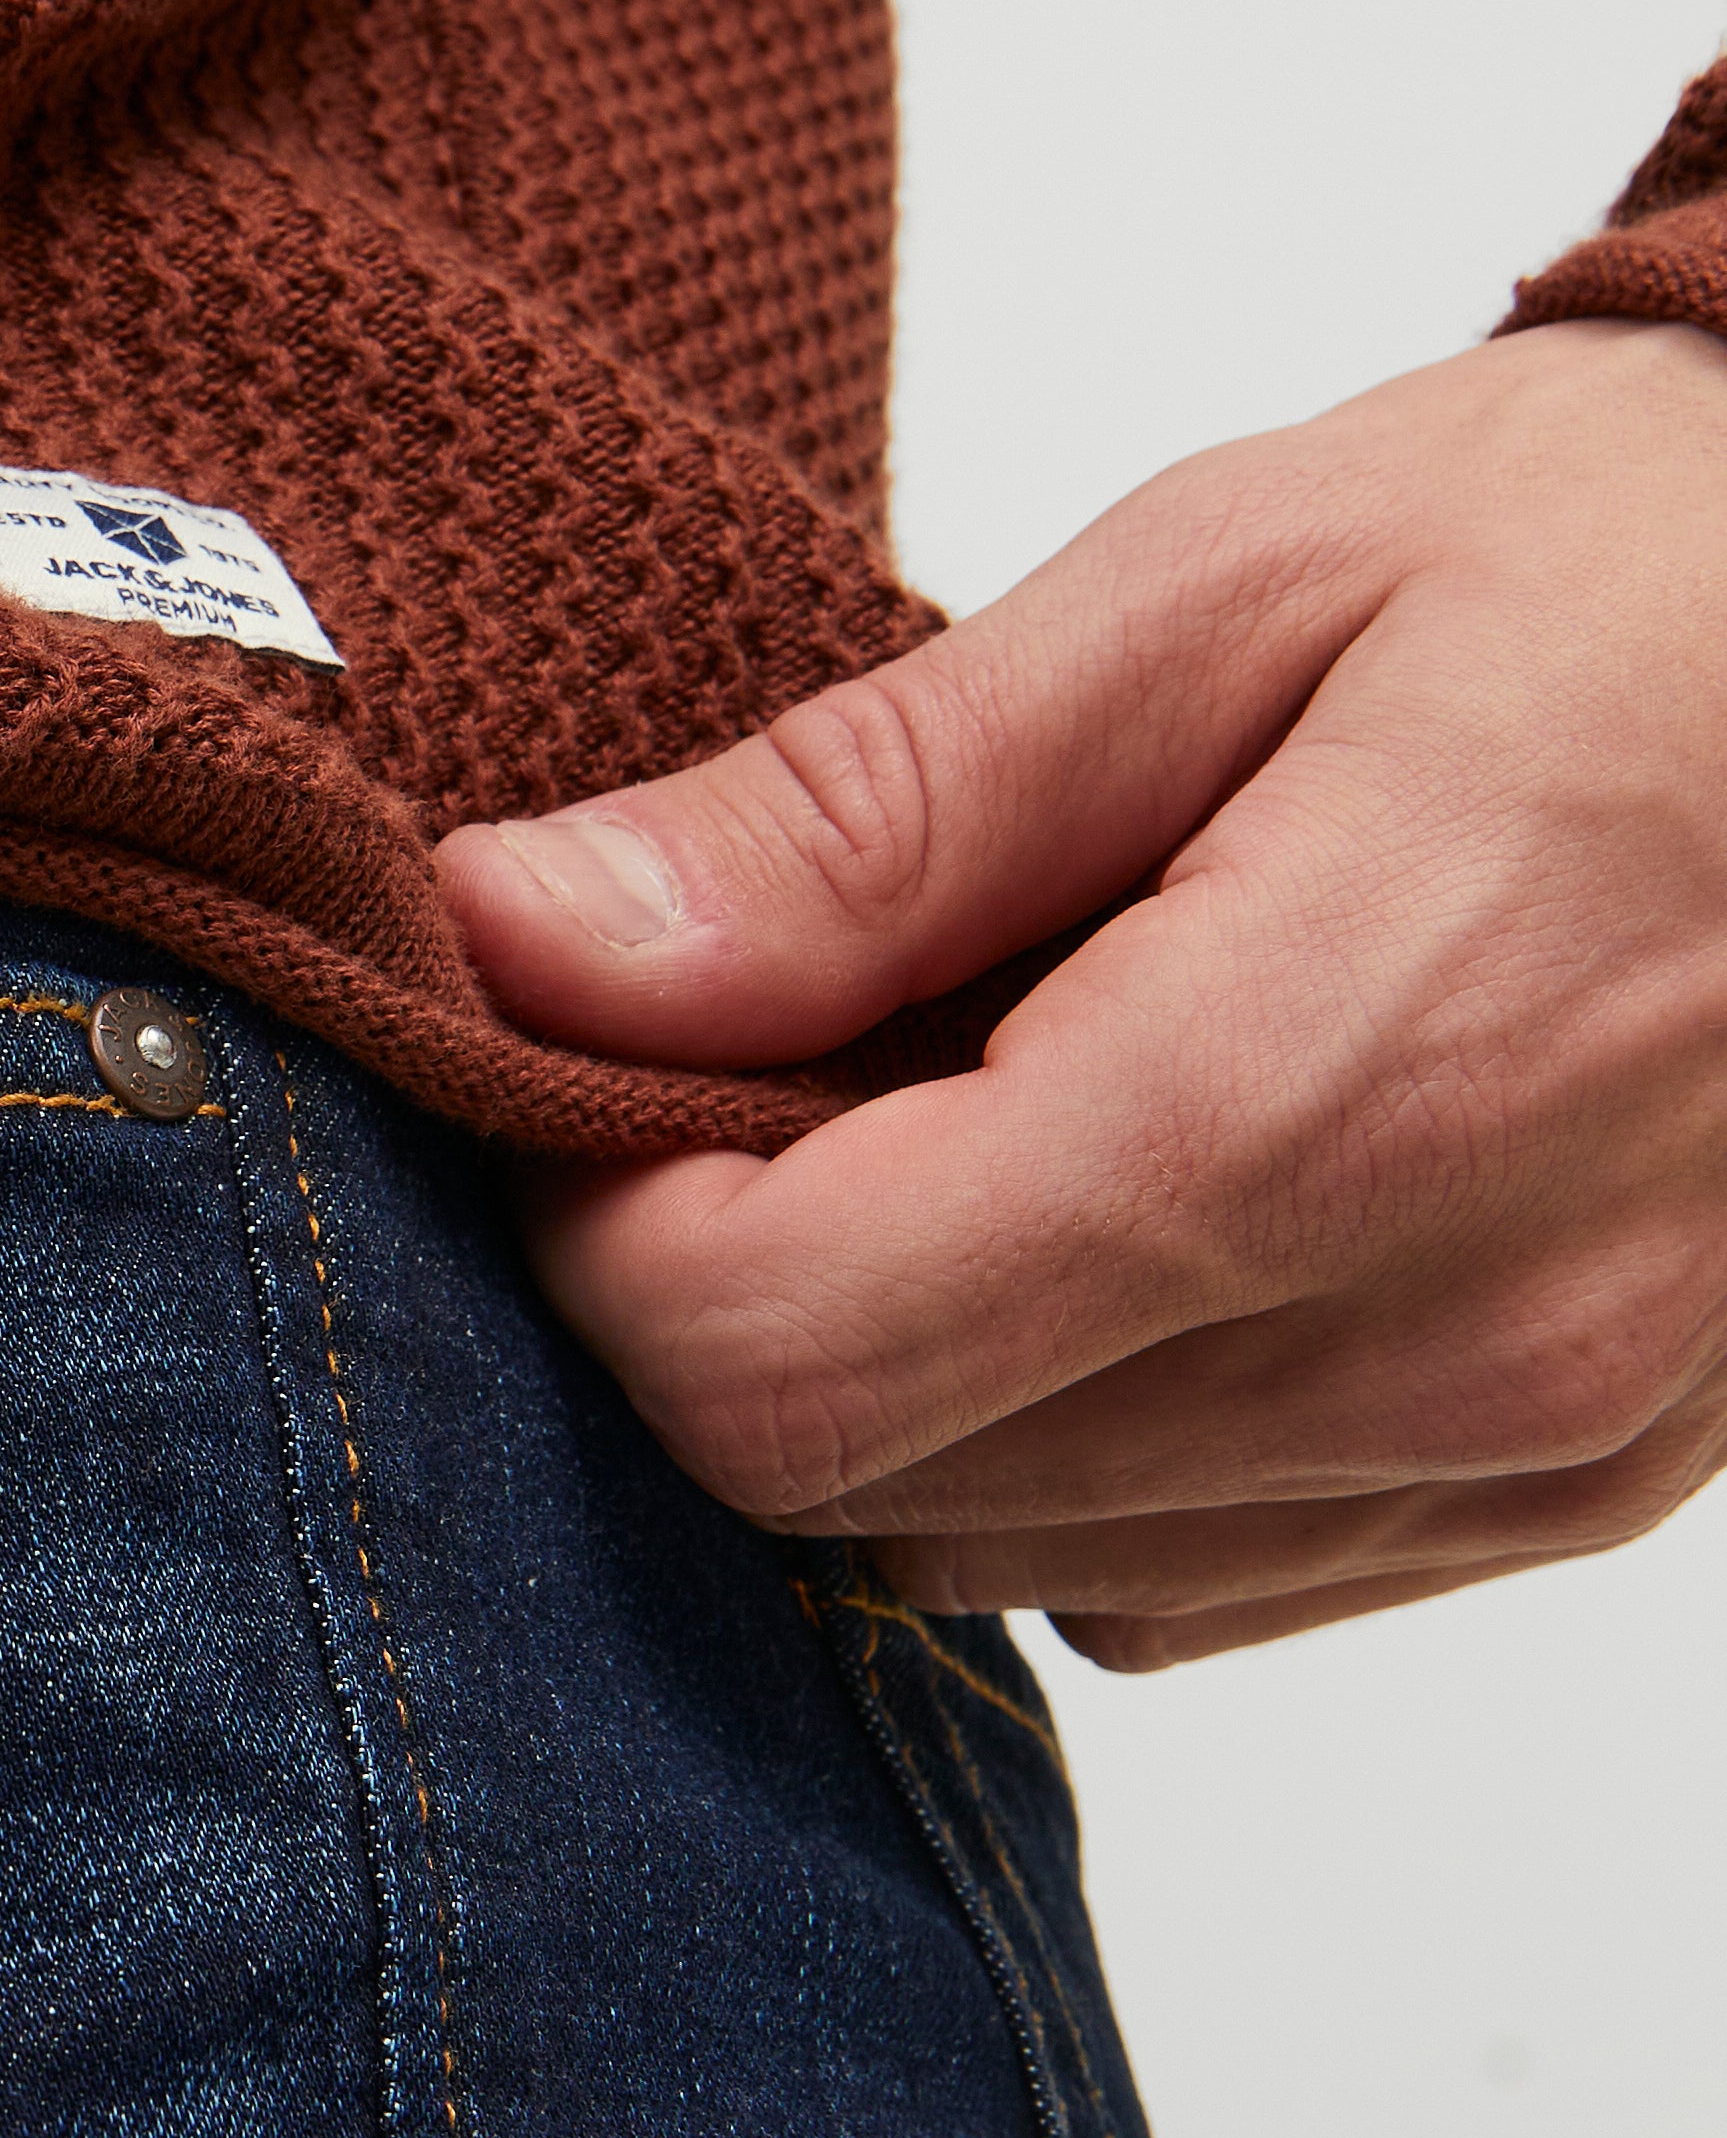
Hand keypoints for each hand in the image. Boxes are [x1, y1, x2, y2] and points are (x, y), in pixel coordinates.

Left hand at [430, 321, 1726, 1666]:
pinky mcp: (1569, 1496)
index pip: (782, 1361)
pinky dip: (1076, 1440)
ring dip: (910, 1376)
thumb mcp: (1215, 587)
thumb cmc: (1636, 556)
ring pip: (1003, 1562)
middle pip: (865, 1490)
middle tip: (775, 1061)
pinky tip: (1135, 1214)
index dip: (605, 1240)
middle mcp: (1443, 1352)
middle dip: (742, 1298)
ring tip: (979, 1104)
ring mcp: (1526, 1457)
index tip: (597, 1072)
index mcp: (1322, 1105)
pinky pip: (1176, 1581)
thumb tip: (522, 948)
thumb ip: (851, 821)